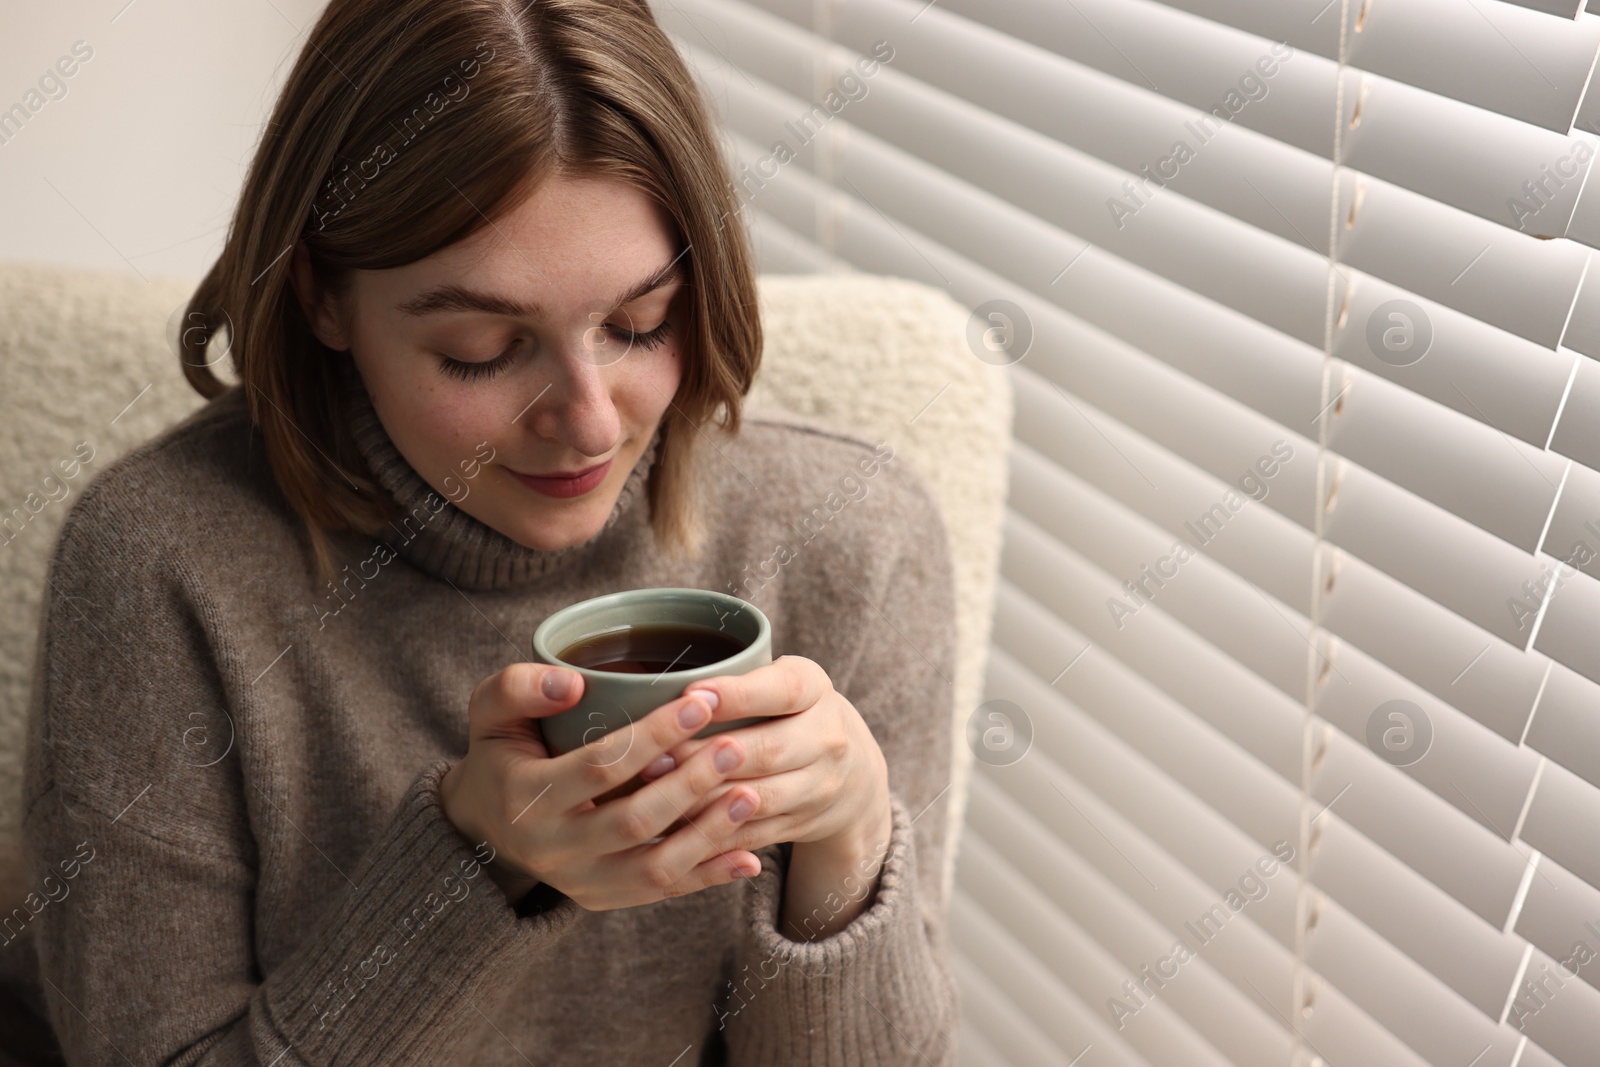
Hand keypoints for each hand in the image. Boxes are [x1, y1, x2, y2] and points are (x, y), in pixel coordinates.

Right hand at [438, 663, 765, 910]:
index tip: (700, 703)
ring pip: (654, 869)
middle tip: (736, 746)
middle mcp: (552, 849)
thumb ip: (519, 688)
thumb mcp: (491, 711)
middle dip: (690, 783)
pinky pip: (662, 893)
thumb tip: (573, 683)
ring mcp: (579, 882)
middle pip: (635, 822)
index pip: (600, 767)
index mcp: (527, 798)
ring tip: (750, 795)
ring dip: (707, 835)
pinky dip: (709, 877)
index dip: (653, 736)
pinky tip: (749, 858)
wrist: (485, 823)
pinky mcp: (602, 899)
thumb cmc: (501, 751)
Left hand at [636, 655, 891, 856]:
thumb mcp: (782, 680)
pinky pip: (753, 834)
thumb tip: (661, 685)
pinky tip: (675, 830)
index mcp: (815, 689)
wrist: (853, 772)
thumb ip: (739, 677)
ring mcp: (819, 787)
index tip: (691, 694)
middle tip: (653, 757)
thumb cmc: (793, 711)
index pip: (782, 690)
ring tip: (656, 794)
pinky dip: (713, 837)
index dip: (737, 695)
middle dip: (706, 756)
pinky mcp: (803, 824)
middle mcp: (826, 738)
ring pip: (756, 799)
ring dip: (703, 800)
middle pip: (766, 751)